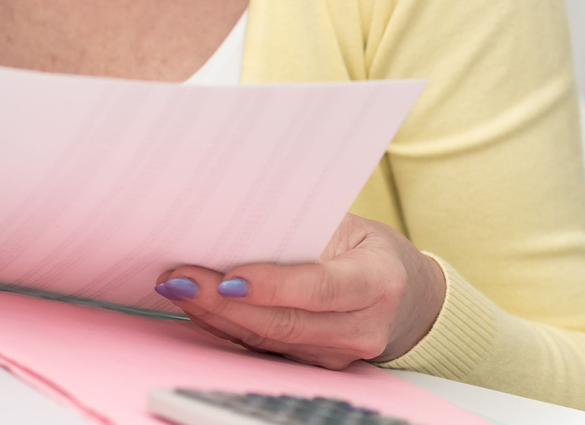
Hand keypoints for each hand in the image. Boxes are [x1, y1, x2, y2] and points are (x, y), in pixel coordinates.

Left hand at [154, 213, 446, 367]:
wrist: (407, 296)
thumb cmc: (369, 249)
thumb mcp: (349, 225)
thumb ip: (302, 227)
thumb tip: (236, 219)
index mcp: (377, 282)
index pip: (320, 289)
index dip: (274, 287)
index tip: (229, 278)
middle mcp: (363, 326)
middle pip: (286, 322)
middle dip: (225, 303)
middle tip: (180, 280)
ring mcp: (340, 353)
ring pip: (270, 340)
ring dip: (217, 316)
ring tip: (177, 289)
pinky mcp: (317, 363)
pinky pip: (266, 348)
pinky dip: (228, 327)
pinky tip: (196, 308)